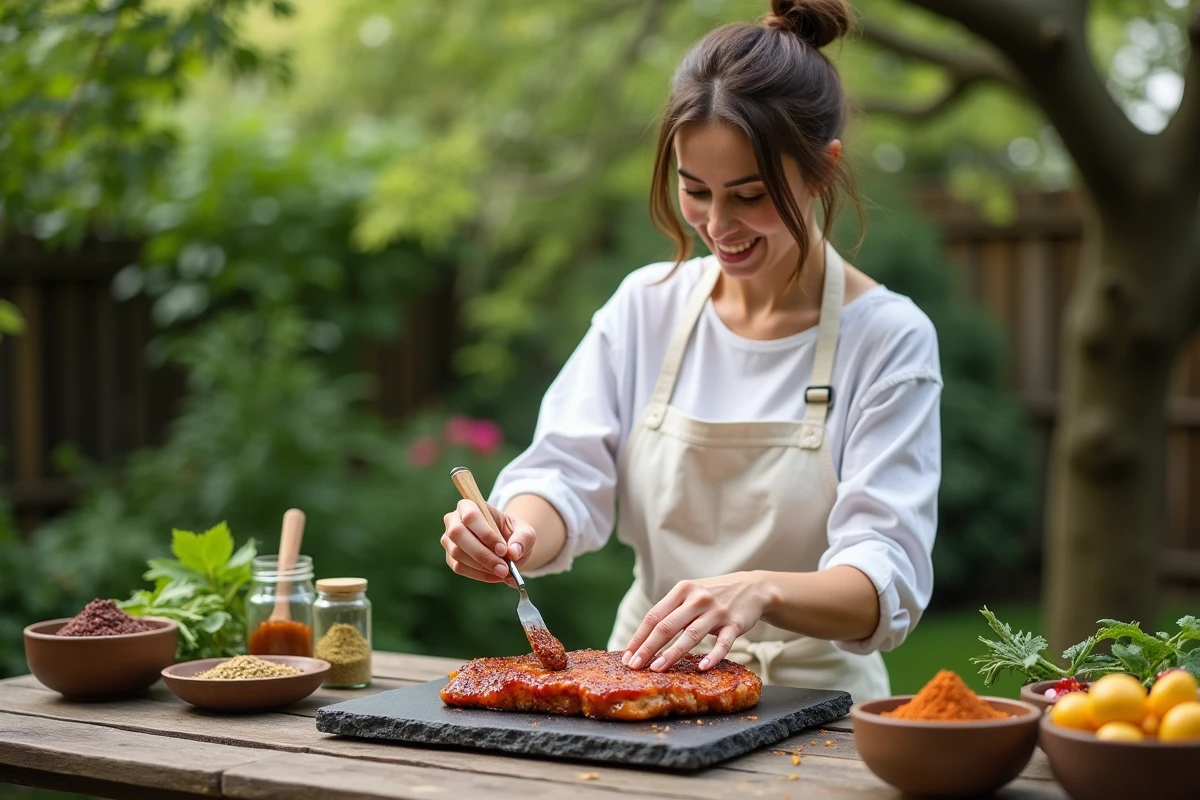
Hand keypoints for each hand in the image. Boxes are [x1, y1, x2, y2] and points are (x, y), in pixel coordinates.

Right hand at [441, 499, 535, 585]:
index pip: (471, 515)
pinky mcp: (450, 557)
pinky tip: (495, 576)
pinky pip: (459, 567)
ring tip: (503, 572)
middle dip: (482, 554)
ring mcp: (449, 539)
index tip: (503, 550)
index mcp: (471, 505)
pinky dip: (479, 574)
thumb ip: (522, 539)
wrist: (508, 547)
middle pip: (458, 533)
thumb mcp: (526, 533)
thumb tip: (513, 552)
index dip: (486, 534)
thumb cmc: (514, 534)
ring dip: (482, 566)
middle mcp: (454, 519)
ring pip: (457, 553)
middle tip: (504, 568)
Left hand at [622, 573, 768, 671]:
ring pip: (691, 635)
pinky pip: (723, 643)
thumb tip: (643, 639)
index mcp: (682, 590)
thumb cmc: (713, 595)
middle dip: (648, 647)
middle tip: (635, 666)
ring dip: (672, 653)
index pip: (654, 616)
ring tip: (657, 668)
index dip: (639, 637)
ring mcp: (717, 611)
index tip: (627, 656)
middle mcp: (697, 599)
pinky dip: (713, 656)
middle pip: (668, 625)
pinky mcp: (735, 623)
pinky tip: (702, 667)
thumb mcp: (691, 594)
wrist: (752, 587)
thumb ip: (671, 611)